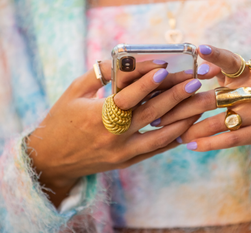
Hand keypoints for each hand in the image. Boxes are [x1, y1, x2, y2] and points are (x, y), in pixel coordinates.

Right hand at [27, 60, 201, 205]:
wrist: (53, 159)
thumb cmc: (61, 120)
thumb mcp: (75, 92)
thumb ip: (100, 75)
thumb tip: (125, 60)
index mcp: (97, 117)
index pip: (128, 97)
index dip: (147, 82)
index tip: (165, 68)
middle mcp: (113, 137)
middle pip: (150, 114)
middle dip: (175, 96)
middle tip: (193, 83)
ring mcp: (122, 152)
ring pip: (160, 136)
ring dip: (182, 119)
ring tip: (198, 104)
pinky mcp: (127, 162)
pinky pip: (156, 150)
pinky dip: (173, 138)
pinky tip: (187, 125)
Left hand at [156, 45, 250, 156]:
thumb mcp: (249, 79)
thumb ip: (225, 73)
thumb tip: (197, 68)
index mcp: (249, 74)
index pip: (232, 60)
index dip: (217, 55)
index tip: (199, 50)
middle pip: (213, 98)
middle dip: (182, 108)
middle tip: (158, 114)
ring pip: (218, 122)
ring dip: (191, 129)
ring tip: (171, 134)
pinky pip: (230, 139)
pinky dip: (208, 143)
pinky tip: (191, 145)